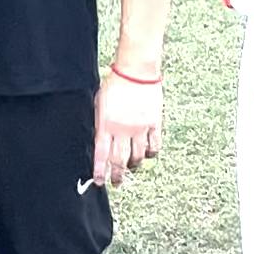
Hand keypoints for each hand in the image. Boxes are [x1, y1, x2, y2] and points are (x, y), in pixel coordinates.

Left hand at [92, 71, 163, 187]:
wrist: (136, 71)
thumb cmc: (115, 83)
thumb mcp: (99, 103)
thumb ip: (100, 123)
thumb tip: (98, 140)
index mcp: (106, 124)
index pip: (101, 154)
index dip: (100, 170)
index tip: (99, 181)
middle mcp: (123, 130)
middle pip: (120, 160)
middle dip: (117, 175)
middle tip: (116, 183)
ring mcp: (140, 128)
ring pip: (138, 157)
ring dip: (133, 165)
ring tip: (130, 168)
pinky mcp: (154, 124)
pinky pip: (154, 147)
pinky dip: (151, 154)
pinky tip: (147, 155)